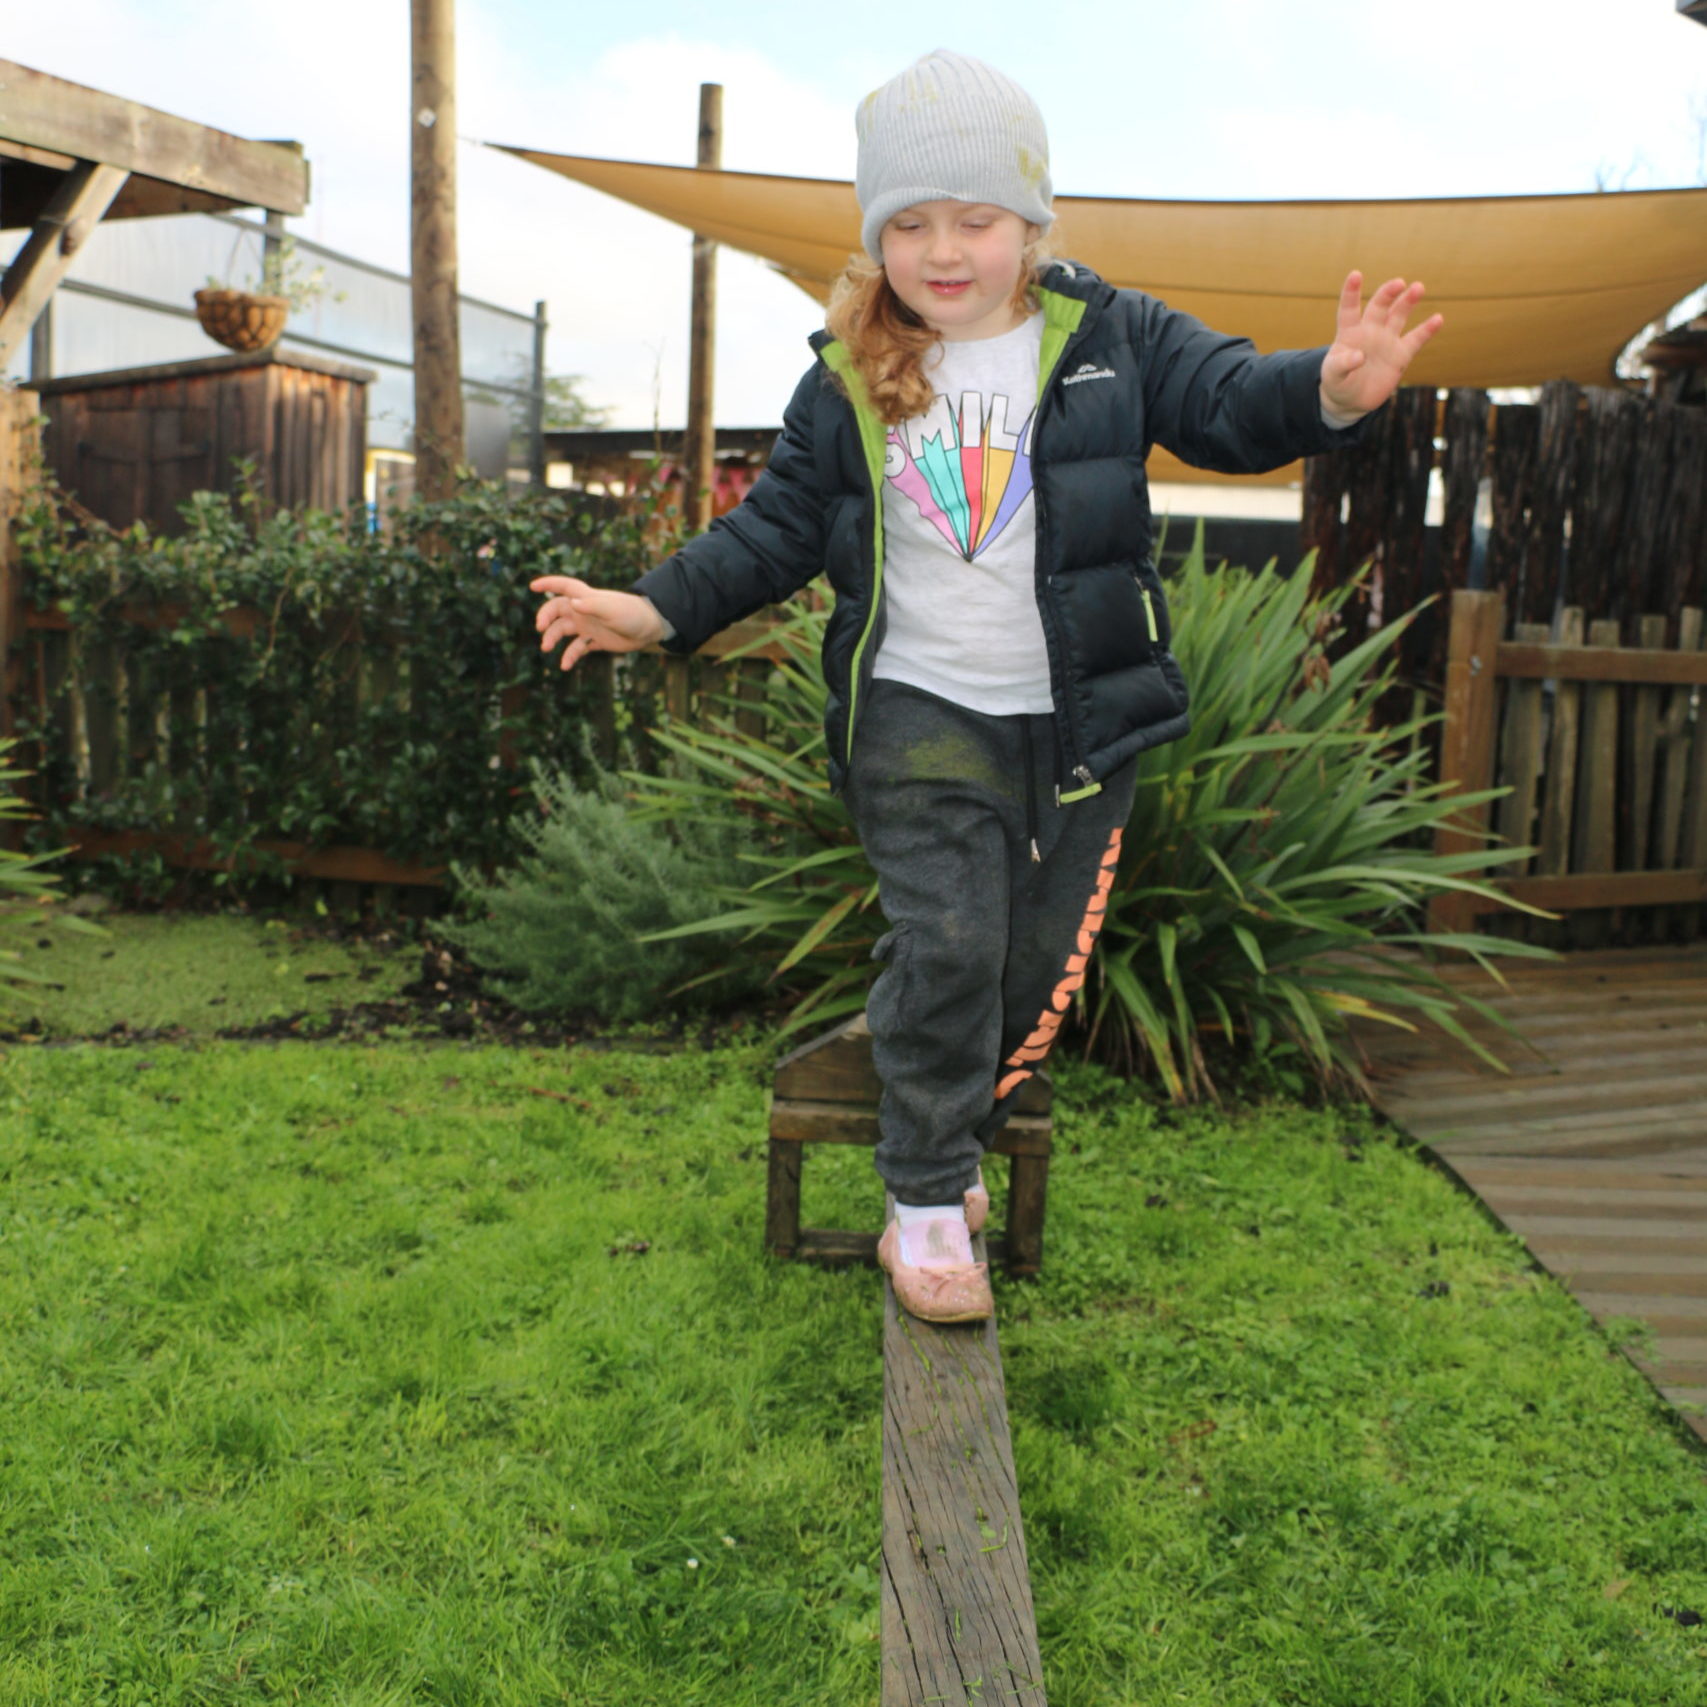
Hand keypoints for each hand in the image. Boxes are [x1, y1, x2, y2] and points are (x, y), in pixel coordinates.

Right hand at [530, 574, 666, 671]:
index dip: (548, 584)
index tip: (532, 586)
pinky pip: (577, 648)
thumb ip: (591, 605)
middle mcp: (584, 610)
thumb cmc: (630, 614)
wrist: (649, 628)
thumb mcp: (611, 609)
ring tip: (546, 648)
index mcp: (586, 597)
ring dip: (553, 638)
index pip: (563, 586)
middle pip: (557, 610)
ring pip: (563, 630)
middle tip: (541, 629)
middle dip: (545, 617)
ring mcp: (589, 625)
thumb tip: (572, 602)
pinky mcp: (595, 640)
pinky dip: (569, 656)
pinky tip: (564, 666)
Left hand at [1319, 271, 1444, 418]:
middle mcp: (1370, 331)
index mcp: (1349, 333)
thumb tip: (1359, 356)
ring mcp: (1387, 341)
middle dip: (1389, 293)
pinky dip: (1427, 330)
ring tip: (1418, 288)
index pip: (1349, 308)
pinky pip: (1416, 339)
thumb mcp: (1333, 375)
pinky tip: (1438, 319)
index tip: (1356, 274)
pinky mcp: (1401, 355)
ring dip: (1408, 302)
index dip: (1351, 292)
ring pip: (1399, 316)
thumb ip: (1343, 364)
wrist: (1352, 400)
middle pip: (1380, 306)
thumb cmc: (1337, 382)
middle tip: (1399, 283)